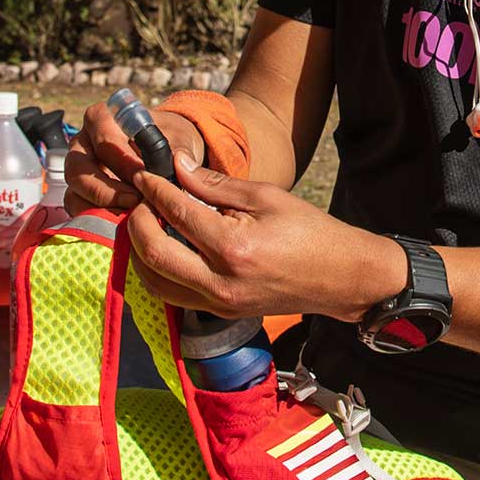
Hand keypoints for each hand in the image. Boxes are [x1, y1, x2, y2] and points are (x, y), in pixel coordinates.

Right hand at [65, 97, 201, 211]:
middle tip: (135, 202)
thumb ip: (177, 150)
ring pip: (75, 193)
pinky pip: (78, 211)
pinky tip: (123, 227)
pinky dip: (98, 222)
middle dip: (107, 191)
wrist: (169, 153)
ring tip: (131, 218)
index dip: (122, 160)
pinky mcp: (78, 196)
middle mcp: (82, 144)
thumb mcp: (178, 138)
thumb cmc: (170, 140)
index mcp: (101, 119)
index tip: (143, 177)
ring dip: (101, 209)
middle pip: (79, 169)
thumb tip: (176, 164)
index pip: (102, 138)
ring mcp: (77, 171)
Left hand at [125, 153, 396, 323]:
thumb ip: (216, 184)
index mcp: (234, 247)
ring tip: (147, 225)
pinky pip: (174, 295)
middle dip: (137, 222)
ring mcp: (220, 304)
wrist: (342, 278)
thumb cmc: (311, 232)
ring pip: (155, 282)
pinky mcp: (222, 314)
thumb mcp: (267, 196)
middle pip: (152, 253)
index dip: (154, 190)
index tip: (144, 174)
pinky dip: (159, 273)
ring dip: (141, 252)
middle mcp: (221, 281)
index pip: (176, 213)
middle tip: (141, 200)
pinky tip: (165, 249)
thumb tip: (178, 166)